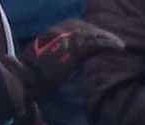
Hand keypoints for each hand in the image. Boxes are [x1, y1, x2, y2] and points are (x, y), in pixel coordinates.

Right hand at [0, 19, 124, 99]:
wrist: (24, 78)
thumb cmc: (30, 75)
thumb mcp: (43, 58)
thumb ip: (55, 53)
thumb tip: (66, 58)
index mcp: (50, 32)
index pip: (74, 26)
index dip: (89, 30)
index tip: (99, 36)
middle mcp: (58, 31)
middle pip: (85, 27)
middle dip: (100, 33)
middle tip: (114, 40)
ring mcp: (66, 39)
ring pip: (92, 35)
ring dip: (108, 39)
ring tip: (120, 45)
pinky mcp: (74, 51)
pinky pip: (96, 45)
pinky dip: (109, 46)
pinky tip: (120, 48)